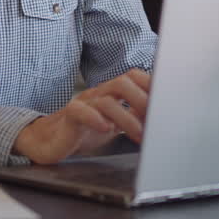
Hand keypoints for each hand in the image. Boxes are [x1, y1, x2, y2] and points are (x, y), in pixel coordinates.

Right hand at [11, 68, 150, 164]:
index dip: (151, 84)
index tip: (168, 100)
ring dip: (126, 118)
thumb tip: (162, 114)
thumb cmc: (85, 131)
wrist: (50, 141)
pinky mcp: (68, 117)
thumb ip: (135, 115)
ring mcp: (83, 103)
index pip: (133, 77)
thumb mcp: (116, 123)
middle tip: (155, 119)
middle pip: (122, 82)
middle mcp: (99, 94)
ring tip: (138, 135)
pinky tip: (106, 129)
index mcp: (111, 93)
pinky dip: (95, 119)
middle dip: (142, 99)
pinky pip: (80, 111)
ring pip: (106, 100)